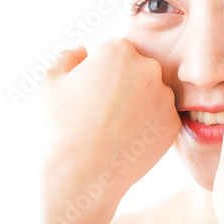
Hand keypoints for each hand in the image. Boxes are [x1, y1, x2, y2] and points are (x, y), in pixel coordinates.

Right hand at [41, 38, 180, 213]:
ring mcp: (164, 96)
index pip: (117, 53)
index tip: (92, 93)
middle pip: (139, 70)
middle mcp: (148, 68)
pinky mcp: (173, 123)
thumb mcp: (51, 82)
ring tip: (114, 128)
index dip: (102, 73)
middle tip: (103, 112)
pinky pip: (161, 119)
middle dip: (125, 85)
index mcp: (119, 50)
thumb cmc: (63, 126)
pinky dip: (148, 127)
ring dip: (139, 105)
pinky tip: (127, 139)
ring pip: (153, 94)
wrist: (83, 173)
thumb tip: (83, 51)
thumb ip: (67, 56)